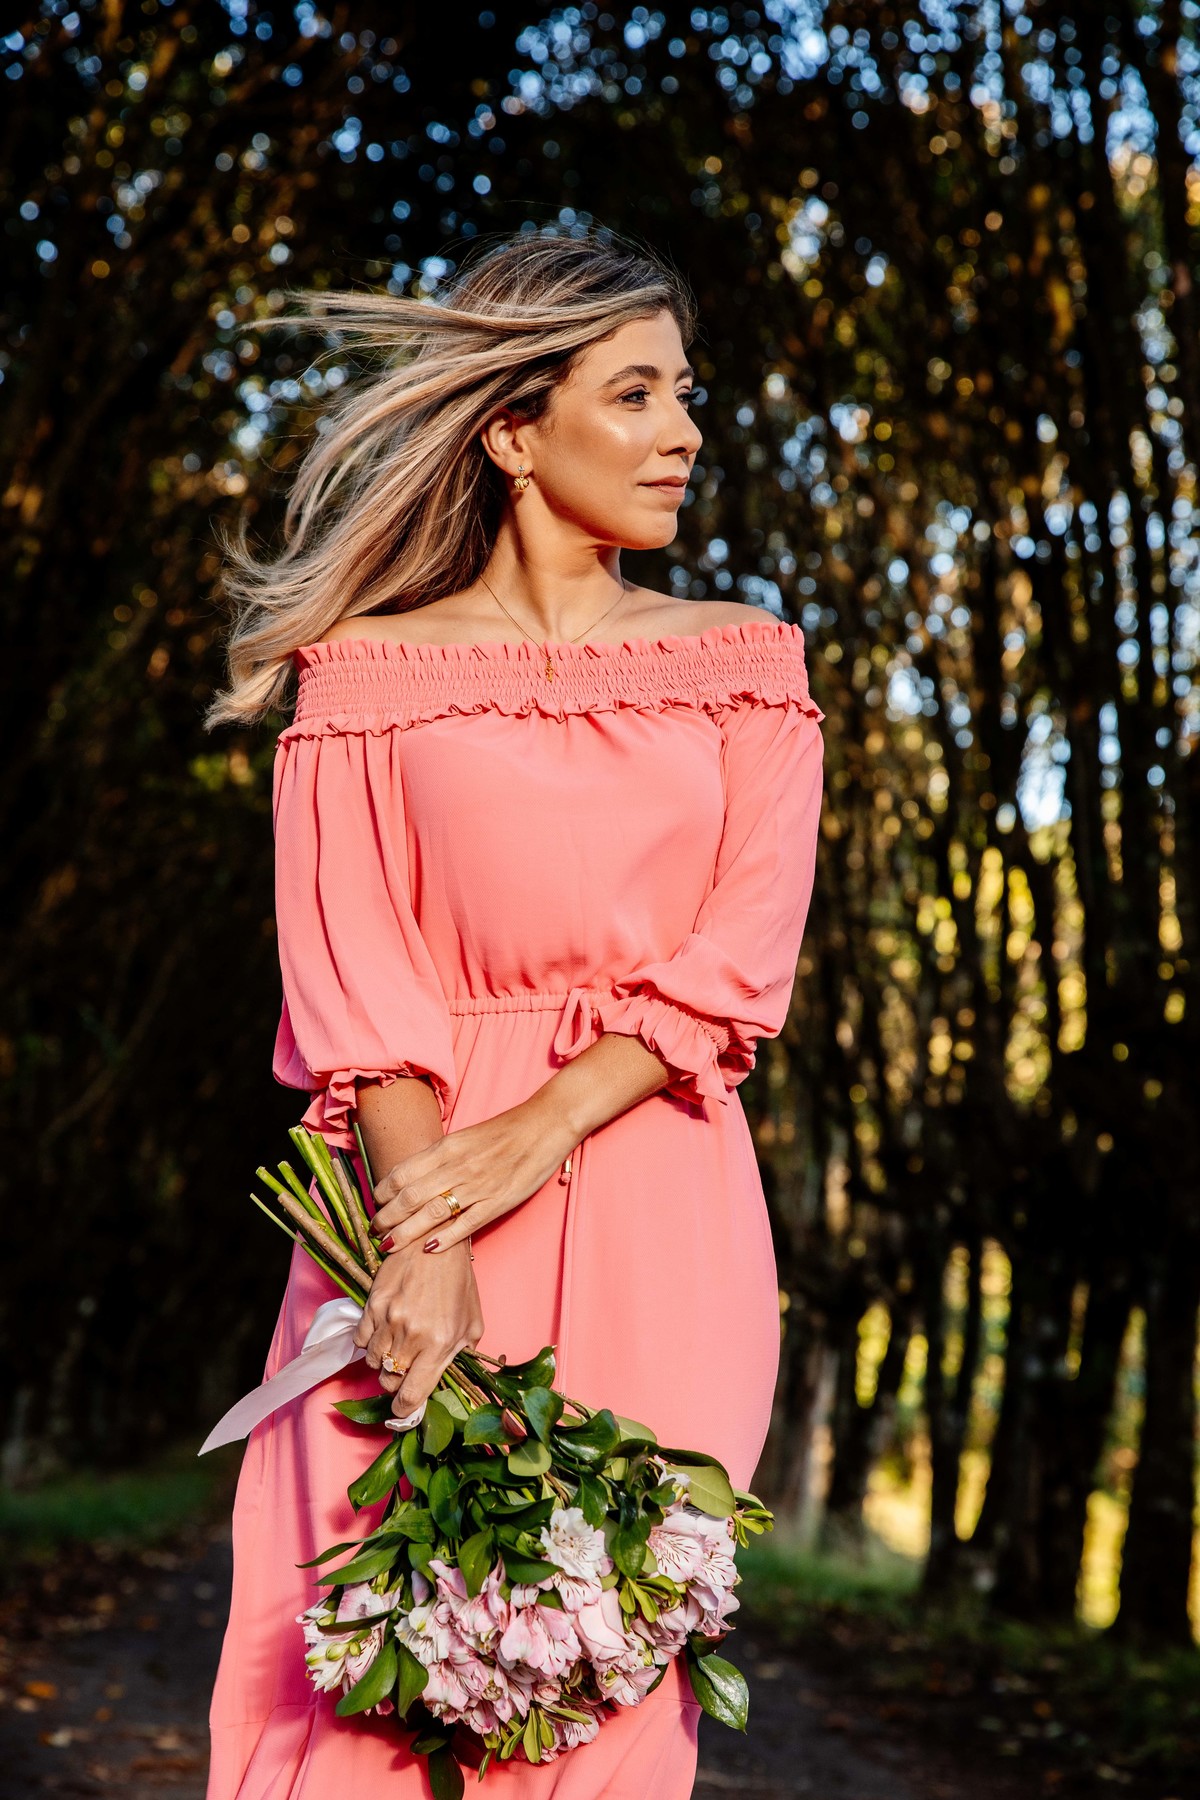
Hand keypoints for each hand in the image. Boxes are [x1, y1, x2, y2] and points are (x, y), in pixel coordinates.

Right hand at [352, 1239, 483, 1417]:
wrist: (437, 1240)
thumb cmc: (458, 1282)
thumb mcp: (472, 1322)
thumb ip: (461, 1355)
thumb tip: (446, 1380)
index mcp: (439, 1344)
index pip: (412, 1394)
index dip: (404, 1410)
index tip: (403, 1411)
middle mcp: (412, 1336)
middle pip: (389, 1380)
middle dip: (396, 1381)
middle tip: (406, 1370)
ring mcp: (389, 1320)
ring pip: (373, 1361)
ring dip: (383, 1361)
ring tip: (397, 1346)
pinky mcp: (373, 1304)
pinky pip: (361, 1339)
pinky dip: (369, 1341)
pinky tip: (382, 1330)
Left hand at [368, 1096, 578, 1259]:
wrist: (545, 1125)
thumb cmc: (505, 1130)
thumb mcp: (465, 1136)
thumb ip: (440, 1155)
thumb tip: (414, 1176)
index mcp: (447, 1147)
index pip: (402, 1173)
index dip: (382, 1193)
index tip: (374, 1205)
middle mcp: (457, 1166)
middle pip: (410, 1197)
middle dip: (386, 1217)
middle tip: (374, 1232)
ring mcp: (477, 1186)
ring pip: (432, 1213)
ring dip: (406, 1232)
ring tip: (389, 1245)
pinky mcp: (497, 1201)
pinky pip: (466, 1224)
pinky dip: (445, 1238)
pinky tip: (429, 1249)